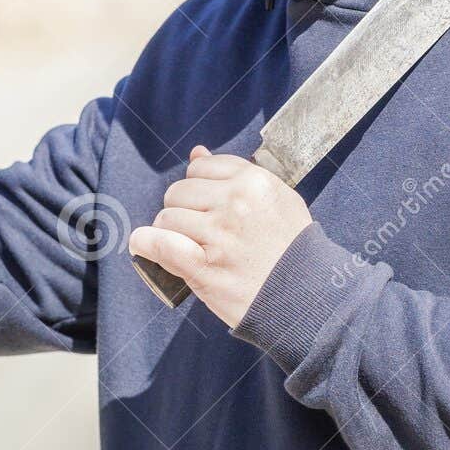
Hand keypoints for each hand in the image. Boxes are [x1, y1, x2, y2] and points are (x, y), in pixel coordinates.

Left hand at [129, 146, 312, 327]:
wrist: (306, 297)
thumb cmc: (293, 249)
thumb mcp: (278, 200)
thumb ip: (237, 174)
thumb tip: (196, 153)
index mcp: (254, 181)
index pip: (202, 167)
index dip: (199, 186)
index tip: (207, 204)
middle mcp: (235, 203)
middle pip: (179, 190)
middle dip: (183, 208)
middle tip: (199, 229)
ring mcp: (218, 235)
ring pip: (167, 216)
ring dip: (170, 230)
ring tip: (188, 245)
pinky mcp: (204, 266)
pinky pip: (160, 244)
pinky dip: (146, 243)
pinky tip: (143, 244)